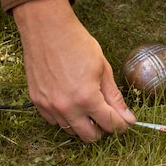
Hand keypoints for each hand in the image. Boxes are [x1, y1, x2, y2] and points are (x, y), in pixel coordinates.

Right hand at [13, 0, 135, 141]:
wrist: (47, 29)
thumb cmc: (78, 44)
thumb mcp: (104, 69)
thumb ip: (115, 97)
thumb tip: (128, 117)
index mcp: (87, 98)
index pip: (110, 124)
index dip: (122, 126)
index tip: (126, 123)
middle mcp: (67, 107)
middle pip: (90, 136)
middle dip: (103, 130)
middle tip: (108, 117)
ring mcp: (49, 106)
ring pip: (71, 131)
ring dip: (84, 125)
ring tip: (90, 109)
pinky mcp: (37, 102)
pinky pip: (54, 121)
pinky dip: (66, 118)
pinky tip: (72, 104)